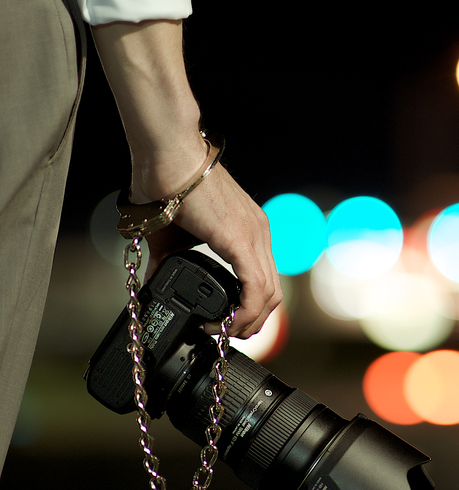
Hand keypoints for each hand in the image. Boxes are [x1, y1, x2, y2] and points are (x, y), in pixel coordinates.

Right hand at [131, 141, 281, 338]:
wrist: (166, 154)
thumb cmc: (166, 184)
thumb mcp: (170, 234)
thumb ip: (168, 260)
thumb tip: (155, 281)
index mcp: (249, 231)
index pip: (264, 279)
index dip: (251, 308)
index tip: (228, 323)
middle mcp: (259, 233)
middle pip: (272, 292)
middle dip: (252, 321)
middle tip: (227, 334)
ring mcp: (255, 235)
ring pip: (269, 295)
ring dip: (249, 321)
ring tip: (221, 331)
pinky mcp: (242, 239)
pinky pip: (255, 288)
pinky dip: (243, 312)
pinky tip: (222, 322)